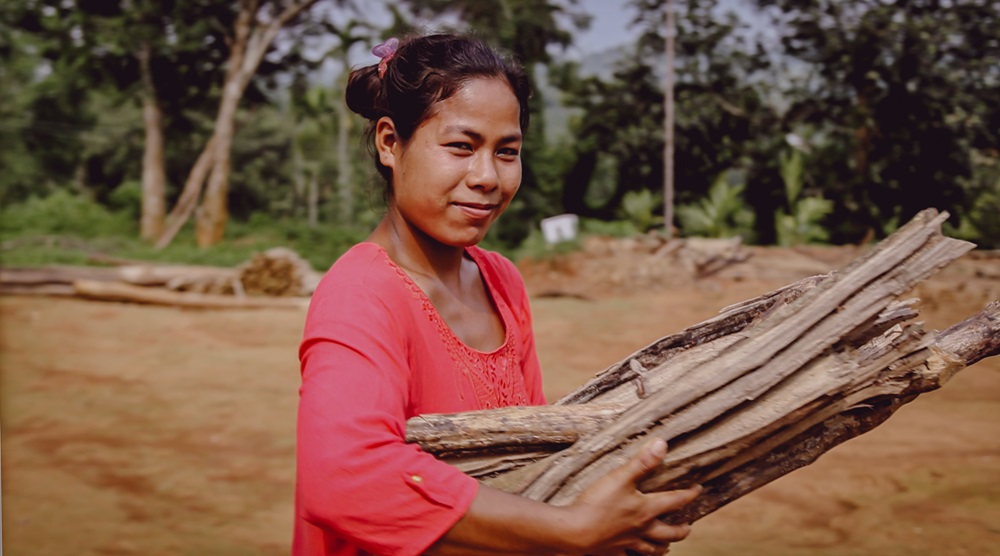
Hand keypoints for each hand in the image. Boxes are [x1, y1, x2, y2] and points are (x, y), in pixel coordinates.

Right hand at [563, 439, 700, 555]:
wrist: (575, 532)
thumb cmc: (598, 504)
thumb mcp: (620, 477)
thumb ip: (641, 462)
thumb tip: (662, 444)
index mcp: (646, 509)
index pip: (675, 501)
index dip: (689, 495)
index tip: (698, 490)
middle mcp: (642, 529)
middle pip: (669, 533)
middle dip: (681, 530)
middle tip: (688, 527)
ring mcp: (627, 543)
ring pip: (652, 549)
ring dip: (661, 547)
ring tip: (666, 546)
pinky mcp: (612, 552)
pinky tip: (632, 554)